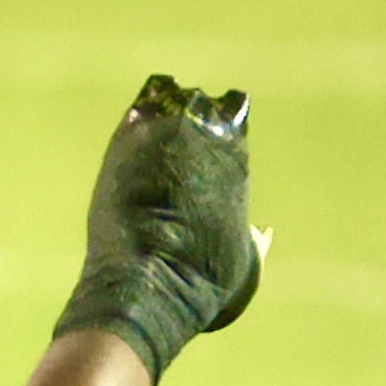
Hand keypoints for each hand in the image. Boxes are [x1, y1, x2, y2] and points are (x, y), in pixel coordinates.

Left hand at [60, 73, 263, 380]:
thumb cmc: (203, 282)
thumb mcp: (244, 263)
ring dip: (165, 111)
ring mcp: (159, 136)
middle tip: (187, 128)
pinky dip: (138, 120)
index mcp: (234, 155)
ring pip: (166, 102)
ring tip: (161, 124)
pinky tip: (137, 124)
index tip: (221, 131)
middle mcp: (200, 135)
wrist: (149, 282)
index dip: (228, 119)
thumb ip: (255, 241)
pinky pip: (135, 116)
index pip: (236, 110)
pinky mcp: (122, 146)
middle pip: (199, 104)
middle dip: (194, 113)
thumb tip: (264, 229)